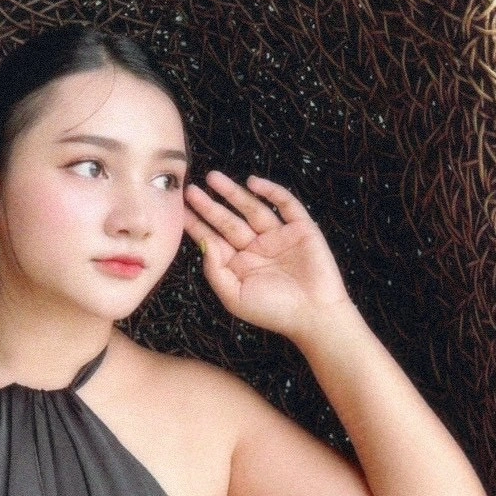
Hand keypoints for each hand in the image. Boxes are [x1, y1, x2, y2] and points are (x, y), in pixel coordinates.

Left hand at [184, 172, 352, 340]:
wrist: (315, 316)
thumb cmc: (274, 312)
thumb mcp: (234, 296)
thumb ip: (215, 270)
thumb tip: (205, 242)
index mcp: (239, 264)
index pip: (214, 239)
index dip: (197, 224)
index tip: (180, 209)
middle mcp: (256, 247)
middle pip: (228, 221)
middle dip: (210, 205)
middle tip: (190, 190)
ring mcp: (278, 236)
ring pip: (252, 208)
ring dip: (233, 193)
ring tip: (213, 178)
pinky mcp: (301, 229)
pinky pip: (285, 204)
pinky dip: (271, 191)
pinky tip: (253, 183)